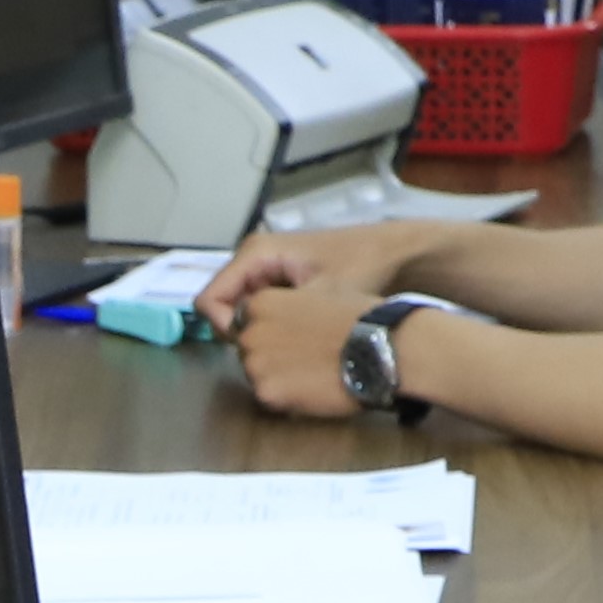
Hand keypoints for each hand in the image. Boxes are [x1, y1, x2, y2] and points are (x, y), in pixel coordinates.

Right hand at [192, 214, 443, 348]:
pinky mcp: (278, 279)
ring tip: (288, 341)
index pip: (208, 300)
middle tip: (275, 349)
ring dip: (255, 330)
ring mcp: (265, 268)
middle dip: (240, 332)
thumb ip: (281, 319)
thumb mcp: (320, 295)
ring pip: (238, 310)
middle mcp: (253, 257)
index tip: (253, 347)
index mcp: (255, 253)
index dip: (222, 330)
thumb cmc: (362, 265)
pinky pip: (256, 308)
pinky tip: (295, 333)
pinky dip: (268, 324)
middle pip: (221, 306)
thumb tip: (251, 346)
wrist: (394, 253)